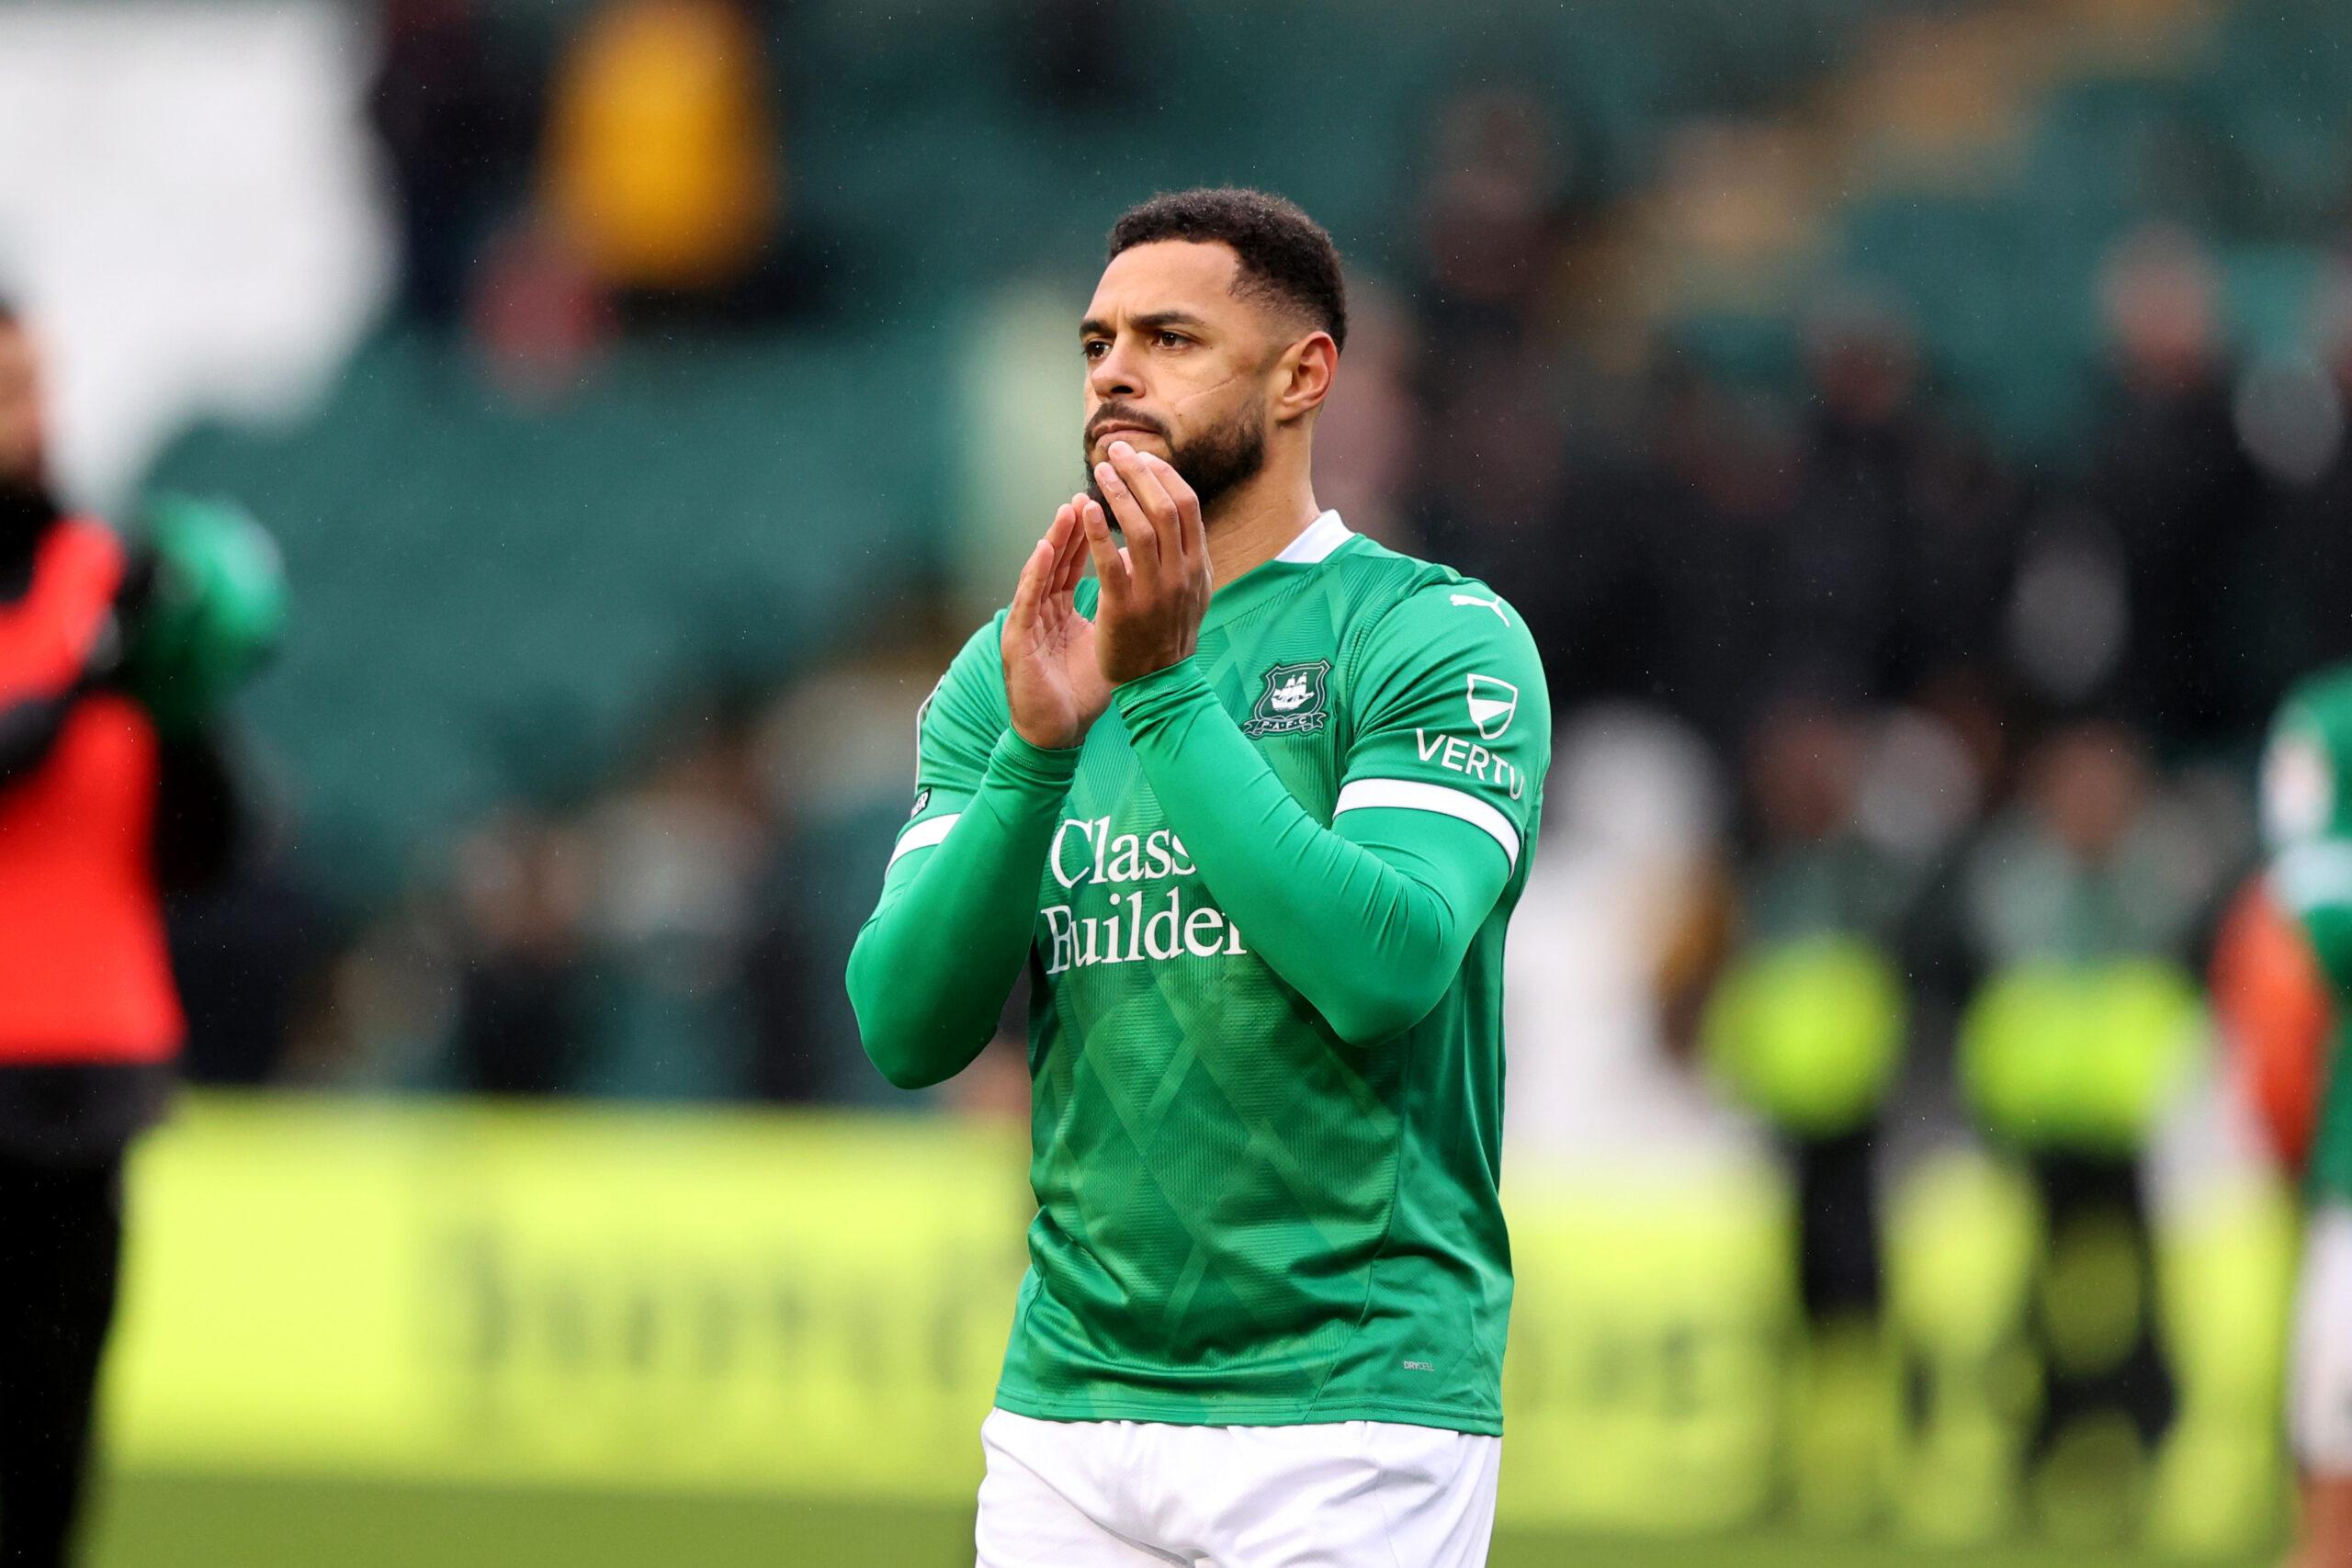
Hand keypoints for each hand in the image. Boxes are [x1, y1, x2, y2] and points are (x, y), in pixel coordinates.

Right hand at [1002, 498, 1111, 748]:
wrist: (1052, 733)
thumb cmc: (1077, 692)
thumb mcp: (1100, 644)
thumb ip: (1111, 612)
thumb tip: (1140, 583)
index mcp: (1060, 609)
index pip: (1077, 562)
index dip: (1093, 533)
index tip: (1113, 505)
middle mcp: (1042, 610)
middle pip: (1059, 559)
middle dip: (1075, 524)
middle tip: (1091, 491)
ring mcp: (1028, 623)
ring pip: (1041, 572)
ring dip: (1054, 539)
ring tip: (1069, 508)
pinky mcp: (1017, 640)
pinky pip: (1028, 601)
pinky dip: (1037, 573)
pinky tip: (1046, 549)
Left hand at [1081, 441, 1212, 685]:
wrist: (1160, 684)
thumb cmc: (1169, 633)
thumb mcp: (1192, 591)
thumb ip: (1184, 554)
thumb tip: (1166, 515)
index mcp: (1198, 565)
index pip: (1187, 505)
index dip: (1163, 475)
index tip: (1142, 457)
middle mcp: (1182, 574)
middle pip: (1165, 507)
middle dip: (1139, 473)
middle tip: (1116, 451)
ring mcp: (1155, 591)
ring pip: (1140, 528)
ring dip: (1117, 494)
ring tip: (1098, 473)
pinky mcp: (1125, 608)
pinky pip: (1110, 562)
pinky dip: (1098, 531)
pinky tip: (1085, 509)